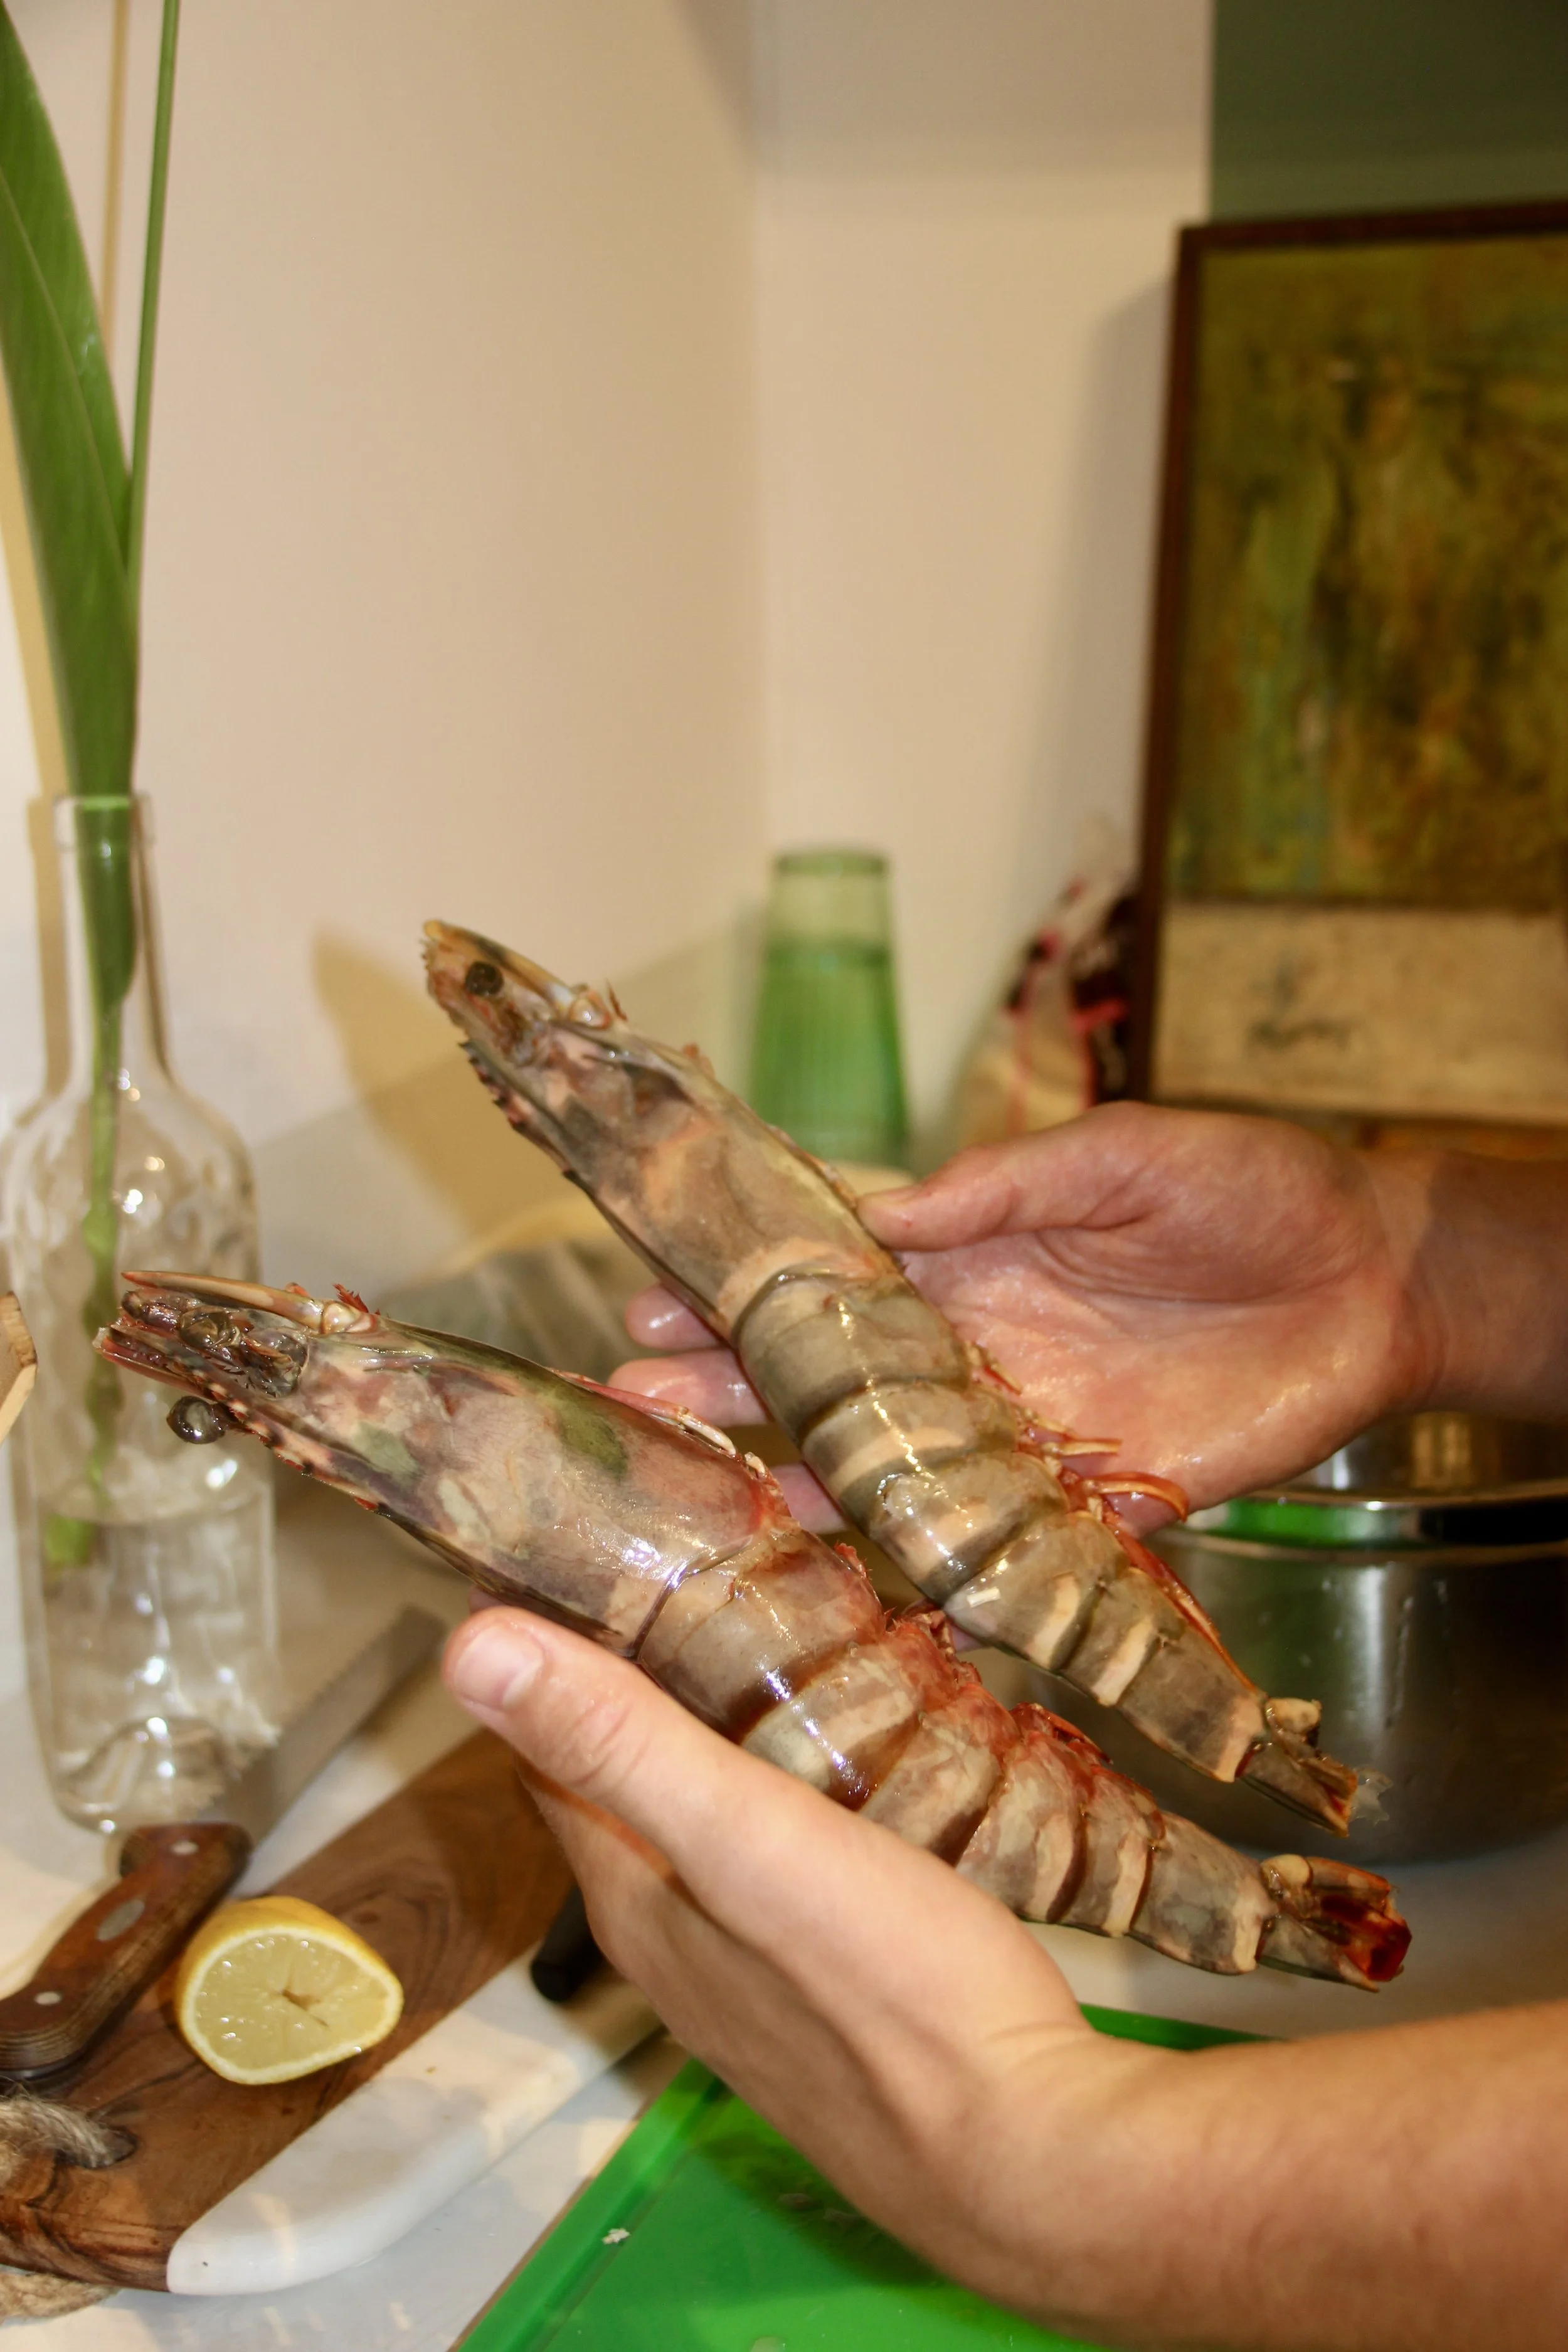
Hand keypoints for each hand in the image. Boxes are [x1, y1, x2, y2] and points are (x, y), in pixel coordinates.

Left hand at [444, 1604, 1567, 2350]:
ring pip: (706, 1830)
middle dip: (646, 1680)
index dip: (550, 1652)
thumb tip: (468, 1646)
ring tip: (781, 1636)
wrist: (1034, 2159)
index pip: (547, 1752)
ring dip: (721, 1738)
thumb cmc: (890, 1987)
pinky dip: (788, 1794)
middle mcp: (674, 1948)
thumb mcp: (746, 1838)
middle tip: (707, 1565)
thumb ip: (619, 1742)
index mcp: (635, 1899)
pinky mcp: (835, 1995)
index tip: (590, 1551)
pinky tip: (847, 1762)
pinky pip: (780, 1868)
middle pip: (626, 1788)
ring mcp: (755, 1982)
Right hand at [614, 1103, 1442, 1513]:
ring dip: (800, 1469)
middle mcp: (982, 1342)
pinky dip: (924, 1548)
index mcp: (977, 1250)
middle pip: (840, 1368)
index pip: (839, 1268)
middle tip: (635, 1391)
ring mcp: (1028, 1424)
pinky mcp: (1094, 1493)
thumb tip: (882, 1207)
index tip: (654, 1285)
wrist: (1373, 1280)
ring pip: (894, 1455)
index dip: (752, 1280)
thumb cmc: (1247, 1188)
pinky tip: (844, 1563)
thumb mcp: (1121, 1153)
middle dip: (737, 1376)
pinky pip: (992, 1529)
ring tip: (701, 1486)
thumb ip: (1004, 1183)